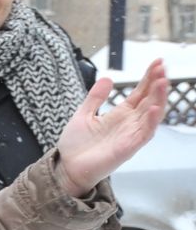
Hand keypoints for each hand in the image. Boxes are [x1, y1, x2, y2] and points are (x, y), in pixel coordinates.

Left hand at [57, 60, 168, 195]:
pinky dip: (149, 121)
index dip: (149, 78)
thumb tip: (107, 78)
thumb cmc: (76, 145)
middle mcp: (129, 123)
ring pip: (151, 115)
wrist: (66, 168)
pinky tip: (153, 109)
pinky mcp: (127, 148)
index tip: (158, 62)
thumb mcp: (84, 114)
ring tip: (163, 82)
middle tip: (163, 67)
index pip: (140, 93)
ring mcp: (130, 135)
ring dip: (158, 99)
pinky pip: (143, 134)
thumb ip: (95, 97)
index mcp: (120, 114)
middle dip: (157, 83)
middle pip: (149, 100)